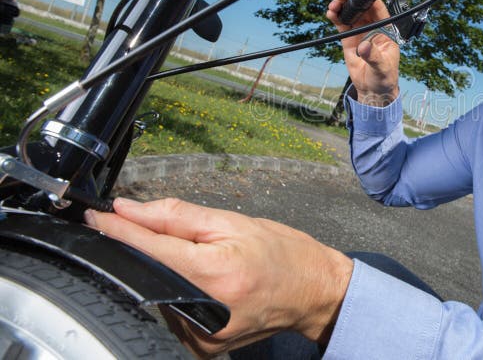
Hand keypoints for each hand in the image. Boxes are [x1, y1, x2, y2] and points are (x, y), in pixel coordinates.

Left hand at [84, 198, 352, 356]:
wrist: (312, 292)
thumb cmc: (280, 251)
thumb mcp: (233, 222)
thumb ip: (177, 216)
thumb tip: (128, 209)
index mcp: (215, 272)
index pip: (150, 248)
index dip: (119, 231)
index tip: (96, 217)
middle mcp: (204, 311)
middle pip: (148, 275)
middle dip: (143, 251)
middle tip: (152, 232)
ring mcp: (201, 337)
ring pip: (156, 296)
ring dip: (159, 274)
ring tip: (194, 261)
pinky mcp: (201, 350)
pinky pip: (170, 316)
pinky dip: (173, 294)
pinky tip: (195, 284)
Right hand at [326, 0, 399, 105]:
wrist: (373, 90)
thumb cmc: (384, 78)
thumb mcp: (382, 68)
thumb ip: (373, 56)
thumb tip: (363, 47)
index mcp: (386, 30)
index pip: (378, 9)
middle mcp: (373, 27)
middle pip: (362, 6)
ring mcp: (360, 31)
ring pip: (351, 11)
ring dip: (342, 4)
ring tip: (334, 3)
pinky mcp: (348, 38)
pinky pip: (341, 22)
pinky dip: (335, 16)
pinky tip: (330, 12)